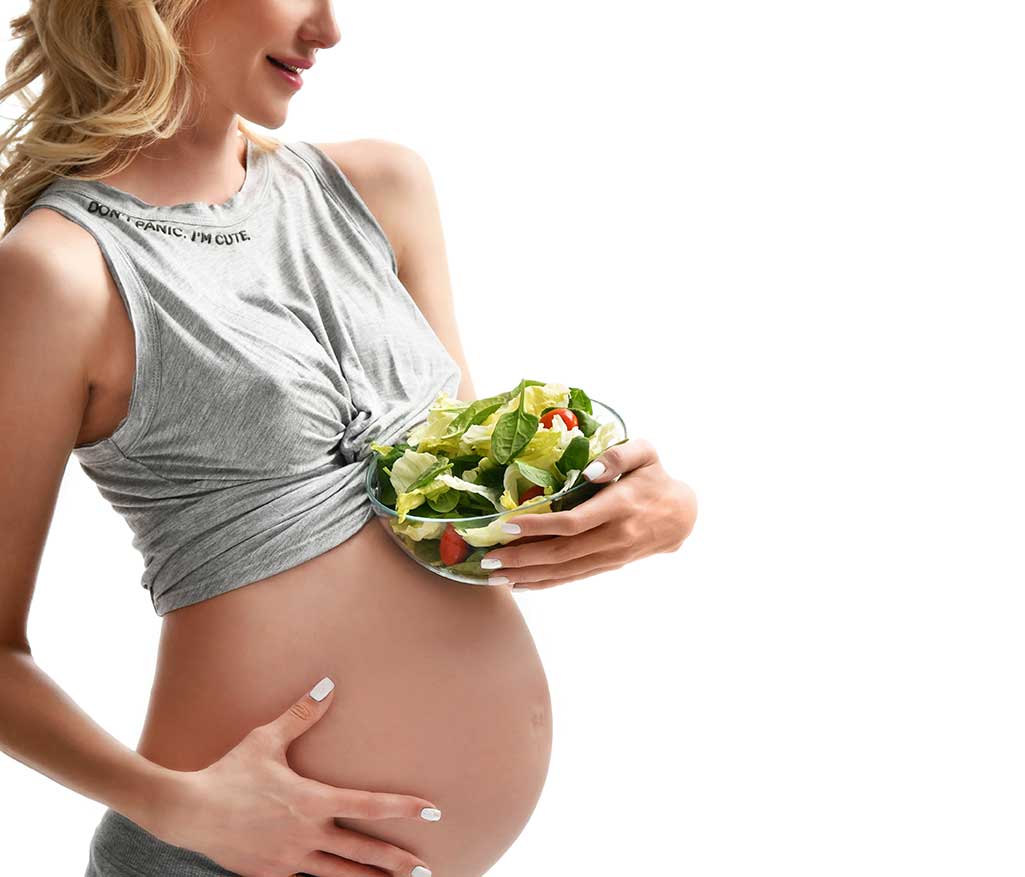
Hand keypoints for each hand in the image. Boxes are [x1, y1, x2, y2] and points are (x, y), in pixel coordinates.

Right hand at [144, 677, 439, 876]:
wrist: (189, 813)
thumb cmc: (229, 772)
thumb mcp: (266, 739)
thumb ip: (302, 714)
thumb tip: (328, 683)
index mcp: (313, 801)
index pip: (370, 805)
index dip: (404, 808)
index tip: (433, 810)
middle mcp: (307, 834)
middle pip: (363, 852)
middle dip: (397, 862)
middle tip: (427, 870)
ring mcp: (290, 859)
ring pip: (340, 876)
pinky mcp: (271, 875)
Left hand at [483, 437, 697, 591]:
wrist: (681, 516)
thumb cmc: (655, 478)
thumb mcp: (646, 454)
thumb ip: (620, 455)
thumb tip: (590, 470)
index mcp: (619, 506)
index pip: (573, 522)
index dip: (539, 526)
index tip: (507, 524)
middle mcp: (614, 536)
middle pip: (561, 552)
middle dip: (521, 557)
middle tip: (487, 557)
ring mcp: (610, 556)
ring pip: (563, 571)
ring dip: (526, 574)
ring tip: (493, 575)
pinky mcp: (607, 565)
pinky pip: (571, 578)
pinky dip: (544, 583)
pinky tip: (519, 584)